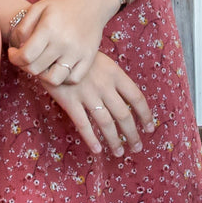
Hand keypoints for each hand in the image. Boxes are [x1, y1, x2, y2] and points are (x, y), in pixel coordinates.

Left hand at [10, 0, 122, 85]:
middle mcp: (64, 43)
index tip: (14, 53)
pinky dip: (63, 77)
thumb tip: (16, 47)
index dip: (14, 58)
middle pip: (36, 69)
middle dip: (25, 65)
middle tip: (26, 57)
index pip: (25, 56)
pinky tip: (57, 66)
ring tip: (42, 64)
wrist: (91, 3)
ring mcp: (78, 53)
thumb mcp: (38, 7)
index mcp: (49, 29)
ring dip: (43, 75)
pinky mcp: (89, 58)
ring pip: (53, 79)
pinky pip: (72, 79)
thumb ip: (23, 27)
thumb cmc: (61, 5)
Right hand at [39, 51, 153, 156]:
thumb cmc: (79, 56)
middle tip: (137, 147)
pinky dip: (91, 139)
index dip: (145, 115)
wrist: (52, 49)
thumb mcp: (103, 61)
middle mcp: (104, 86)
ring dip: (114, 140)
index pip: (136, 98)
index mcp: (115, 74)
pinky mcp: (70, 101)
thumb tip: (128, 102)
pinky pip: (83, 124)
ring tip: (119, 152)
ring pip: (106, 123)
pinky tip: (97, 150)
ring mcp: (87, 95)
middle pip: (123, 115)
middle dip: (132, 134)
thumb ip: (114, 80)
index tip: (149, 128)